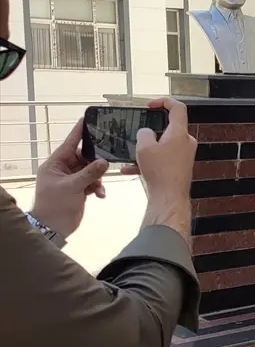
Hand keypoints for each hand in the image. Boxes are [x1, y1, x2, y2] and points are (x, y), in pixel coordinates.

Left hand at [30, 118, 109, 236]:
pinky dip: (97, 187)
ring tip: (99, 186)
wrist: (53, 228)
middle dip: (95, 161)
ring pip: (91, 170)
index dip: (79, 132)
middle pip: (84, 157)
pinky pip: (93, 182)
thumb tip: (105, 162)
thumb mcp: (72, 187)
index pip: (69, 144)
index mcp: (55, 164)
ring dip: (98, 177)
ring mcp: (72, 179)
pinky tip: (100, 195)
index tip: (87, 119)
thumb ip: (89, 173)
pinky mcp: (79, 189)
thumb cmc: (55, 204)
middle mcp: (63, 169)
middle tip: (108, 159)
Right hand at [127, 97, 196, 238]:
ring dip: (146, 149)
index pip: (178, 108)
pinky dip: (147, 161)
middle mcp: (185, 143)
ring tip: (131, 155)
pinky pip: (162, 159)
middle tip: (138, 133)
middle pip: (168, 128)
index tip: (151, 105)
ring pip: (162, 145)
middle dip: (150, 130)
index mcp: (180, 133)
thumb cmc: (160, 172)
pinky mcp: (179, 167)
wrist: (168, 198)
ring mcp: (184, 155)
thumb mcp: (144, 147)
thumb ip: (143, 133)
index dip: (164, 101)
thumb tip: (146, 133)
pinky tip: (130, 169)